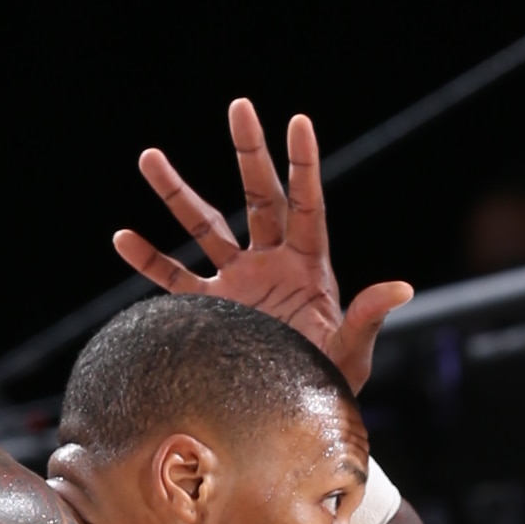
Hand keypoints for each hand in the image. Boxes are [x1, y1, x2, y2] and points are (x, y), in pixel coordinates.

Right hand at [116, 98, 412, 396]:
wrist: (290, 417)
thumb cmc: (329, 382)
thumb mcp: (351, 351)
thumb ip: (367, 317)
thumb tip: (401, 288)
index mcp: (309, 264)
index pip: (307, 204)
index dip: (304, 165)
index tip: (298, 122)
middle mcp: (271, 262)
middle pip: (257, 196)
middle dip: (249, 152)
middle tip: (239, 106)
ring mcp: (237, 281)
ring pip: (203, 227)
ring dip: (176, 194)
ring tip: (148, 157)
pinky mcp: (209, 309)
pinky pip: (173, 278)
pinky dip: (148, 260)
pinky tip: (123, 237)